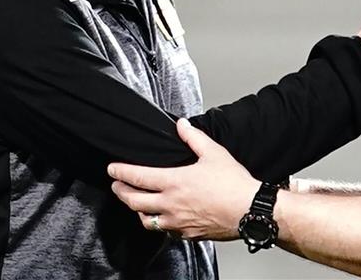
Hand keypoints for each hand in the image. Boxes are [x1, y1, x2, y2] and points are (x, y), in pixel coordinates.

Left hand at [108, 118, 259, 240]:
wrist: (249, 211)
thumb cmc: (233, 184)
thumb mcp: (214, 152)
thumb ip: (193, 137)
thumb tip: (181, 125)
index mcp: (174, 182)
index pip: (137, 177)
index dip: (120, 172)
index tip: (112, 169)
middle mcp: (171, 204)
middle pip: (134, 201)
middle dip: (121, 191)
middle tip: (116, 185)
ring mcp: (177, 222)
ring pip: (146, 220)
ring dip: (137, 210)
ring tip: (136, 203)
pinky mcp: (187, 234)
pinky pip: (164, 231)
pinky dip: (157, 223)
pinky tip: (161, 218)